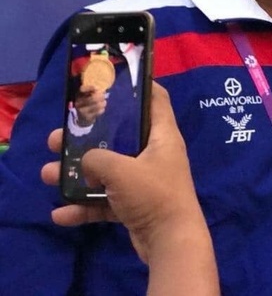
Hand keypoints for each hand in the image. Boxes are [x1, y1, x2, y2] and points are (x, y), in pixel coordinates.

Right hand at [42, 83, 206, 263]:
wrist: (170, 241)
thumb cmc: (153, 194)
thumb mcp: (121, 170)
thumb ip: (97, 158)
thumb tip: (86, 161)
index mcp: (162, 136)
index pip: (156, 100)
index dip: (139, 87)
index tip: (112, 82)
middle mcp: (155, 154)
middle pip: (119, 137)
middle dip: (86, 138)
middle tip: (58, 137)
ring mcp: (145, 180)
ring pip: (107, 171)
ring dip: (77, 174)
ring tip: (47, 174)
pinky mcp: (135, 205)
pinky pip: (105, 201)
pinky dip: (85, 206)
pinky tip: (61, 213)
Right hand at [74, 85, 106, 125]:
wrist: (80, 118)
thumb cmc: (85, 103)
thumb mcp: (85, 96)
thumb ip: (92, 92)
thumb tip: (102, 90)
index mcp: (78, 96)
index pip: (82, 89)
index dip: (90, 88)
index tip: (97, 88)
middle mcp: (78, 103)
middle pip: (93, 98)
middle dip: (101, 96)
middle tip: (104, 96)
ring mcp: (82, 111)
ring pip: (97, 105)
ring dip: (103, 103)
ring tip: (104, 102)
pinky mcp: (87, 118)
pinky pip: (98, 112)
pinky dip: (102, 109)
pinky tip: (102, 108)